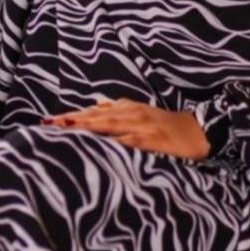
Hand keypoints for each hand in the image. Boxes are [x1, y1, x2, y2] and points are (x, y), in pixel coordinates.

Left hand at [41, 98, 210, 158]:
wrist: (201, 131)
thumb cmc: (167, 125)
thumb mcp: (141, 112)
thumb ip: (117, 108)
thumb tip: (95, 102)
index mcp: (127, 109)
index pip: (93, 112)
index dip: (71, 116)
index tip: (48, 121)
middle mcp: (132, 114)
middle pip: (96, 117)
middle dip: (72, 121)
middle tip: (48, 125)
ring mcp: (143, 127)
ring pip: (110, 126)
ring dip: (87, 127)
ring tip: (66, 130)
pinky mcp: (154, 141)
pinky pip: (131, 143)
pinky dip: (115, 144)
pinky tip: (101, 148)